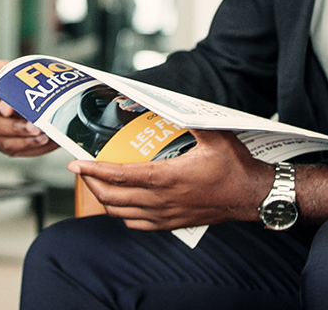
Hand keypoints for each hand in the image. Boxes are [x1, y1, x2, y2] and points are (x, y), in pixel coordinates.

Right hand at [0, 59, 58, 156]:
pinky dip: (29, 146)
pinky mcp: (6, 144)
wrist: (45, 99)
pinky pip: (13, 149)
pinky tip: (42, 139)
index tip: (8, 108)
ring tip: (41, 133)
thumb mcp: (13, 69)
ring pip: (2, 140)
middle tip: (33, 124)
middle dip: (14, 126)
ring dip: (23, 138)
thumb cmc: (26, 84)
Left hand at [71, 129, 273, 230]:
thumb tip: (169, 101)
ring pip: (121, 213)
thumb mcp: (214, 135)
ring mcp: (166, 216)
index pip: (119, 176)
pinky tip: (122, 202)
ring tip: (97, 182)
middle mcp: (162, 201)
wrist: (252, 197)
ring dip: (104, 199)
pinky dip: (122, 214)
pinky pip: (137, 224)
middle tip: (82, 169)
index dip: (93, 170)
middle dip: (91, 183)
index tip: (75, 163)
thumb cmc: (234, 167)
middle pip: (112, 198)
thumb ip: (189, 118)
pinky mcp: (173, 224)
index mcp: (167, 178)